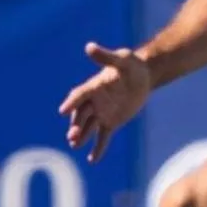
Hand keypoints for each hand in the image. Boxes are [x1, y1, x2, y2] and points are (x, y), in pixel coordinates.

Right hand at [59, 42, 152, 162]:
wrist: (143, 76)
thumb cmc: (132, 64)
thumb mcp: (122, 59)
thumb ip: (106, 57)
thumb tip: (89, 46)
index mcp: (94, 86)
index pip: (79, 95)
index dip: (71, 102)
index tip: (62, 111)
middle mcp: (94, 101)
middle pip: (81, 115)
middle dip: (76, 125)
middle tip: (72, 136)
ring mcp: (101, 113)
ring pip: (88, 127)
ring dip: (81, 136)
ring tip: (75, 145)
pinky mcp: (111, 122)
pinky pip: (102, 137)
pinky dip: (98, 148)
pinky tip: (92, 160)